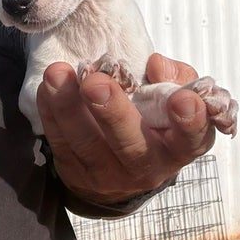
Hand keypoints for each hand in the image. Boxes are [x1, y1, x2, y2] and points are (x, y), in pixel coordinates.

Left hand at [36, 53, 216, 203]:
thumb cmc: (156, 121)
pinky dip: (51, 112)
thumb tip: (156, 64)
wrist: (124, 166)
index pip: (192, 139)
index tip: (182, 99)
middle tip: (96, 84)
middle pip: (131, 146)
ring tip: (58, 74)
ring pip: (87, 144)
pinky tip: (48, 86)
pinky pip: (61, 143)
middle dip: (113, 113)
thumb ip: (176, 78)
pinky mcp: (77, 174)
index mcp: (179, 148)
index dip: (190, 121)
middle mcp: (148, 167)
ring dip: (69, 108)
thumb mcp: (175, 99)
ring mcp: (109, 175)